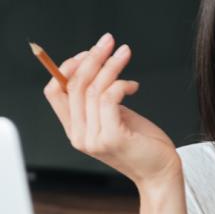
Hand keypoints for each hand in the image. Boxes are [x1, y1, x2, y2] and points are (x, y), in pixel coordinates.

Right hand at [42, 33, 179, 187]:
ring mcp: (93, 139)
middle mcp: (78, 135)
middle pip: (73, 85)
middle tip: (108, 41)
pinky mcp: (112, 138)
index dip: (66, 67)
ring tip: (125, 52)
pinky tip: (133, 85)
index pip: (53, 92)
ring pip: (93, 89)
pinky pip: (109, 98)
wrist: (160, 173)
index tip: (88, 52)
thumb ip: (99, 100)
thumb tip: (95, 66)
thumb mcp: (115, 117)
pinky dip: (121, 84)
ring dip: (111, 65)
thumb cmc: (142, 143)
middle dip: (92, 57)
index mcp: (74, 129)